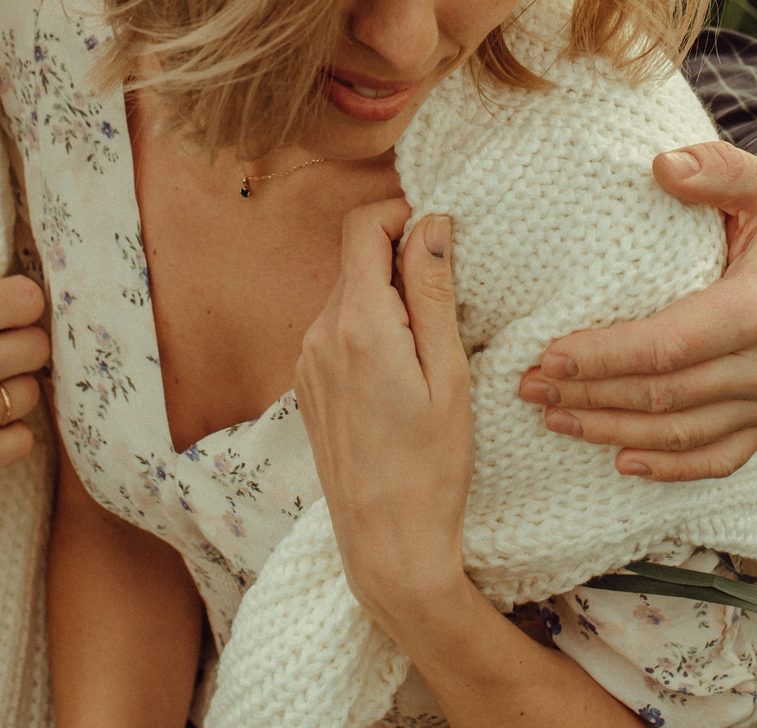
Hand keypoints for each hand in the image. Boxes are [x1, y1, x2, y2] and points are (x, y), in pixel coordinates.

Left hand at [296, 202, 473, 620]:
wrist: (386, 543)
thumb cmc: (432, 466)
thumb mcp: (450, 374)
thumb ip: (434, 291)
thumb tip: (432, 222)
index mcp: (359, 325)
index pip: (362, 226)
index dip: (402, 214)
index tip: (440, 235)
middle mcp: (321, 335)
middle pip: (355, 258)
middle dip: (401, 259)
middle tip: (449, 296)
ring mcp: (307, 361)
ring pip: (348, 294)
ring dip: (387, 296)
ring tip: (429, 343)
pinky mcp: (307, 384)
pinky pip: (338, 330)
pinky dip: (370, 328)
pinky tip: (402, 370)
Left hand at [516, 144, 756, 481]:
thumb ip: (717, 169)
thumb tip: (662, 165)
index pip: (669, 346)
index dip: (605, 356)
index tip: (549, 354)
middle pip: (666, 395)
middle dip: (591, 394)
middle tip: (530, 386)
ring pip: (684, 433)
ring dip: (613, 431)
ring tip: (555, 417)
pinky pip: (720, 459)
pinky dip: (669, 468)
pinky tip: (620, 461)